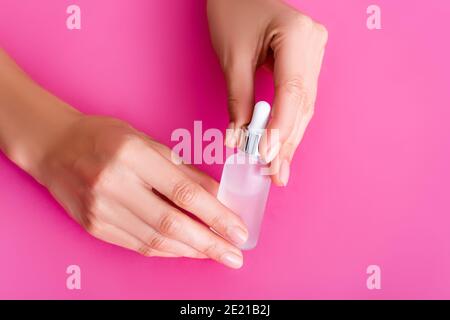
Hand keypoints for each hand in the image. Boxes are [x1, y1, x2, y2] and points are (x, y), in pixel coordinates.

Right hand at [34, 116, 247, 267]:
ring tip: (215, 254)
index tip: (239, 231)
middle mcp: (113, 185)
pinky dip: (166, 250)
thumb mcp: (148, 142)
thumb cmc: (104, 137)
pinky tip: (185, 250)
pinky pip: (138, 245)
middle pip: (171, 224)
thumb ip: (184, 171)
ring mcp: (100, 209)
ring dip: (190, 251)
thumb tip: (218, 197)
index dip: (216, 215)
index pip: (184, 192)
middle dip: (209, 244)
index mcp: (132, 155)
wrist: (55, 148)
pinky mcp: (94, 227)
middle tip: (234, 255)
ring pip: (155, 241)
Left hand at [208, 0, 327, 185]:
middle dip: (286, 141)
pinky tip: (282, 146)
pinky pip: (300, 98)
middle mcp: (314, 44)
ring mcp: (315, 53)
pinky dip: (289, 123)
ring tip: (277, 168)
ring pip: (304, 105)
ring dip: (289, 138)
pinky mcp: (308, 61)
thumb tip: (239, 139)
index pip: (292, 91)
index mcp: (297, 35)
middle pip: (302, 103)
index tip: (266, 156)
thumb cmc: (233, 11)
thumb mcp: (232, 57)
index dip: (280, 128)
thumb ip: (239, 99)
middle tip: (274, 174)